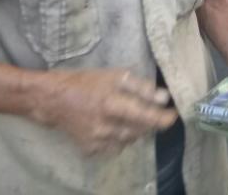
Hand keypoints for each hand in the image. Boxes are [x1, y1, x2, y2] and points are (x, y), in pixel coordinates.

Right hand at [37, 69, 177, 154]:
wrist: (53, 100)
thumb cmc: (86, 83)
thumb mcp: (114, 76)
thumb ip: (140, 87)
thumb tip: (164, 97)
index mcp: (111, 104)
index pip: (145, 116)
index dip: (163, 119)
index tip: (174, 115)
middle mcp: (105, 126)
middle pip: (140, 130)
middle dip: (150, 122)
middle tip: (150, 110)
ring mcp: (96, 141)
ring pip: (129, 140)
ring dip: (136, 130)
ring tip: (129, 115)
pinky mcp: (90, 149)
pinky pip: (115, 147)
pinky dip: (121, 137)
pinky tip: (115, 125)